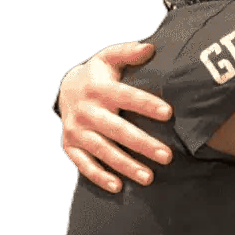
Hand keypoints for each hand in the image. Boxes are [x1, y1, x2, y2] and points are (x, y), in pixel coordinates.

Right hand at [60, 41, 172, 191]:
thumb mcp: (109, 56)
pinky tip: (118, 187)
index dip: (146, 104)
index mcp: (99, 88)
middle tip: (167, 155)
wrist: (65, 89)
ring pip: (103, 151)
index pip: (126, 97)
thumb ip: (128, 52)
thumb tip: (150, 47)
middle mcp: (86, 111)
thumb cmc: (99, 73)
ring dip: (126, 165)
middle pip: (118, 130)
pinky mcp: (70, 146)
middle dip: (143, 144)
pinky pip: (84, 165)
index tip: (169, 113)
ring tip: (150, 177)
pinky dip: (99, 176)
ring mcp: (76, 130)